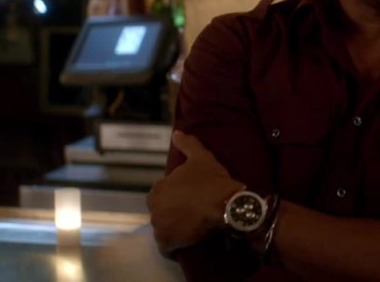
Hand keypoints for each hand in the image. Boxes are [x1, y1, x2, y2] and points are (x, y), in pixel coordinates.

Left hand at [148, 130, 245, 255]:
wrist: (226, 206)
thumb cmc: (212, 181)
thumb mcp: (202, 158)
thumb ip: (187, 144)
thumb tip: (176, 133)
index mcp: (158, 188)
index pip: (162, 194)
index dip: (176, 196)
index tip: (190, 198)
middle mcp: (153, 208)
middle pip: (162, 212)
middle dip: (173, 213)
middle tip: (193, 213)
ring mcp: (159, 227)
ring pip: (164, 229)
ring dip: (174, 229)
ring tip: (193, 228)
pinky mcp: (167, 243)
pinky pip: (167, 247)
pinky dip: (175, 246)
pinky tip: (188, 242)